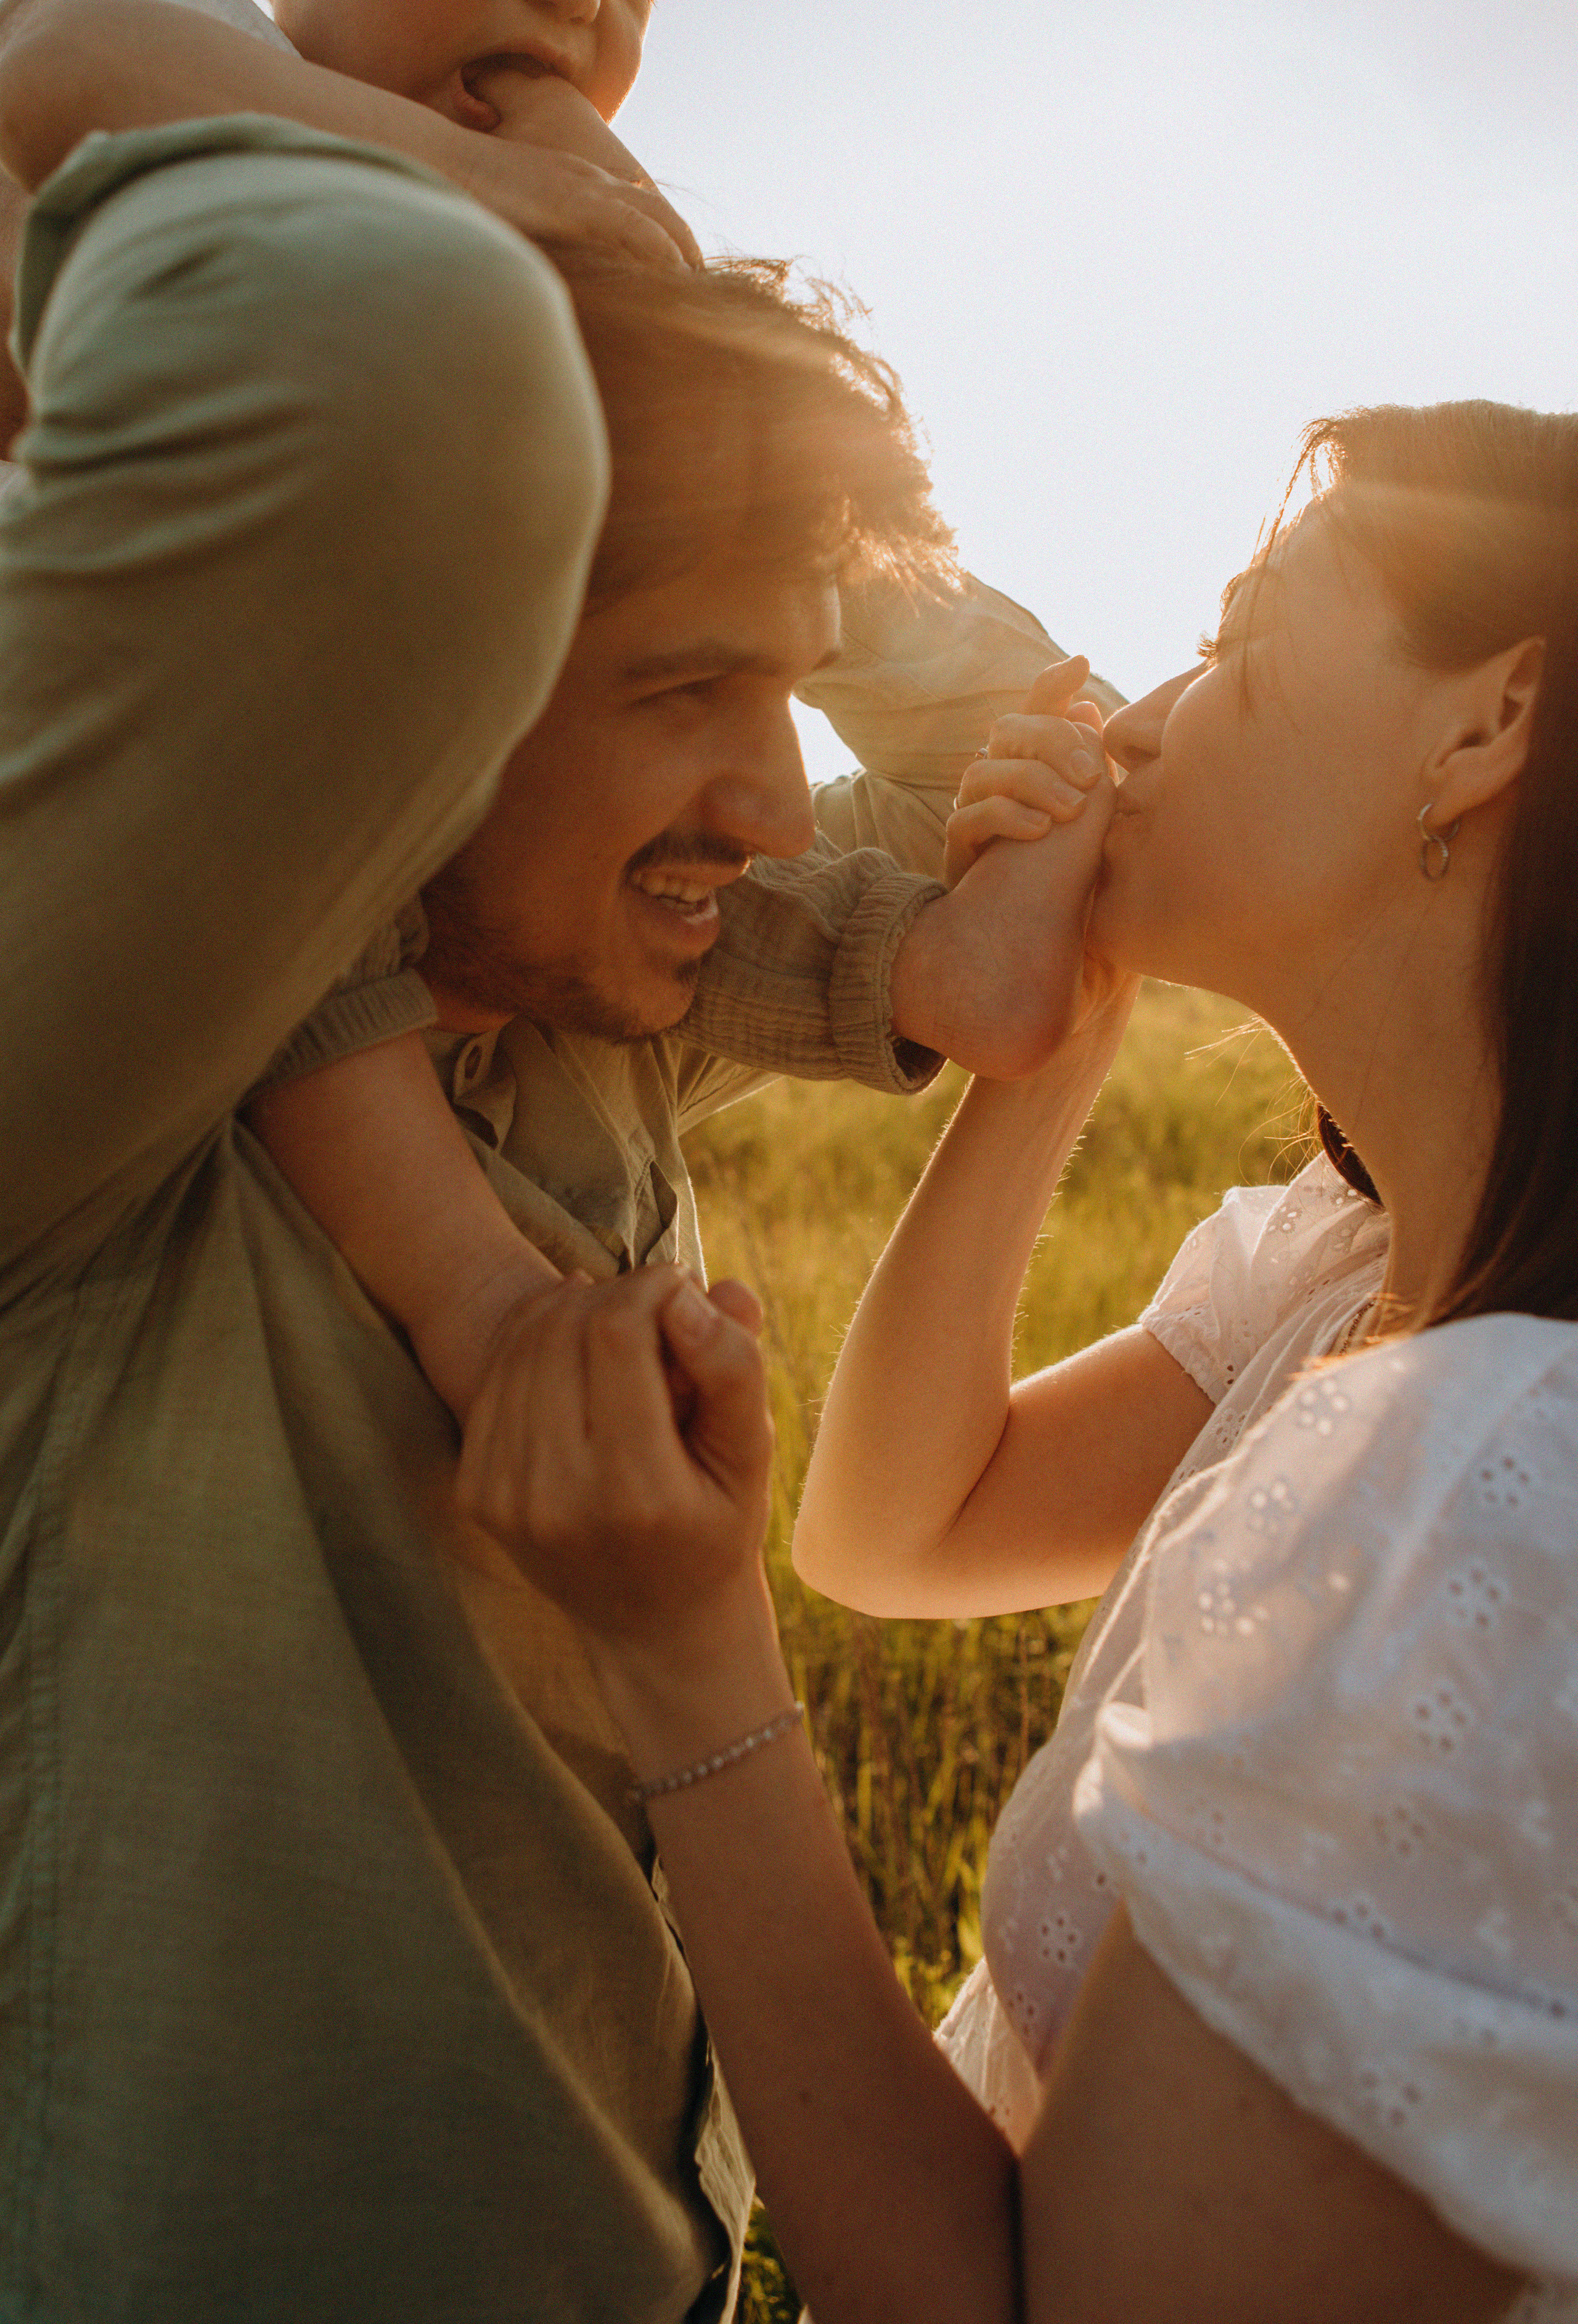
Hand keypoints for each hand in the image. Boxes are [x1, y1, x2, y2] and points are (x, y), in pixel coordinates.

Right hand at [455, 70, 699, 268]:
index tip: (680, 269)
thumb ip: (540, 240)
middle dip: (684, 243)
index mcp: (577, 183)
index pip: (635, 207)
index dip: (663, 236)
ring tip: (702, 283)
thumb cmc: (469, 198)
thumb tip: (545, 280)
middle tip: (703, 281)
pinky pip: (631, 225)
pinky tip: (676, 272)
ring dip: (682, 249)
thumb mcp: (515, 220)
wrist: (441, 163)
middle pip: (655, 208)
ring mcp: (585, 186)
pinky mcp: (576, 200)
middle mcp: (590, 179)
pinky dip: (658, 248)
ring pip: (654, 215)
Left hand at [456, 1266, 773, 1658]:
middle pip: (564, 1331)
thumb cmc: (716, 1525)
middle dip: (615, 1294)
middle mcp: (557, 1497)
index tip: (683, 1288)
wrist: (655, 1622)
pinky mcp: (476, 1493)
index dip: (651, 1288)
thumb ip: (734, 1369)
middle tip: (656, 1303)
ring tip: (622, 1322)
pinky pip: (496, 1377)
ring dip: (574, 1311)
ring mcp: (506, 1497)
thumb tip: (694, 1290)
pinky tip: (578, 1346)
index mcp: (635, 1491)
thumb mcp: (752, 1456)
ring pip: (525, 1345)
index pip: (616, 1337)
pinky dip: (537, 1343)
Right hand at [944, 657, 1105, 887]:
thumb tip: (1086, 707)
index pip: (1033, 712)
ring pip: (985, 773)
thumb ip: (1085, 763)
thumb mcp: (1090, 811)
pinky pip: (968, 818)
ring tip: (1072, 811)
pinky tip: (1040, 831)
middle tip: (1091, 774)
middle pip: (1008, 732)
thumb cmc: (1066, 866)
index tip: (1080, 665)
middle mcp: (995, 778)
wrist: (1038, 927)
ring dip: (1032, 785)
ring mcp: (971, 809)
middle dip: (1051, 743)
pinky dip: (1006, 818)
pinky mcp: (957, 848)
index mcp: (1028, 764)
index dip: (1051, 686)